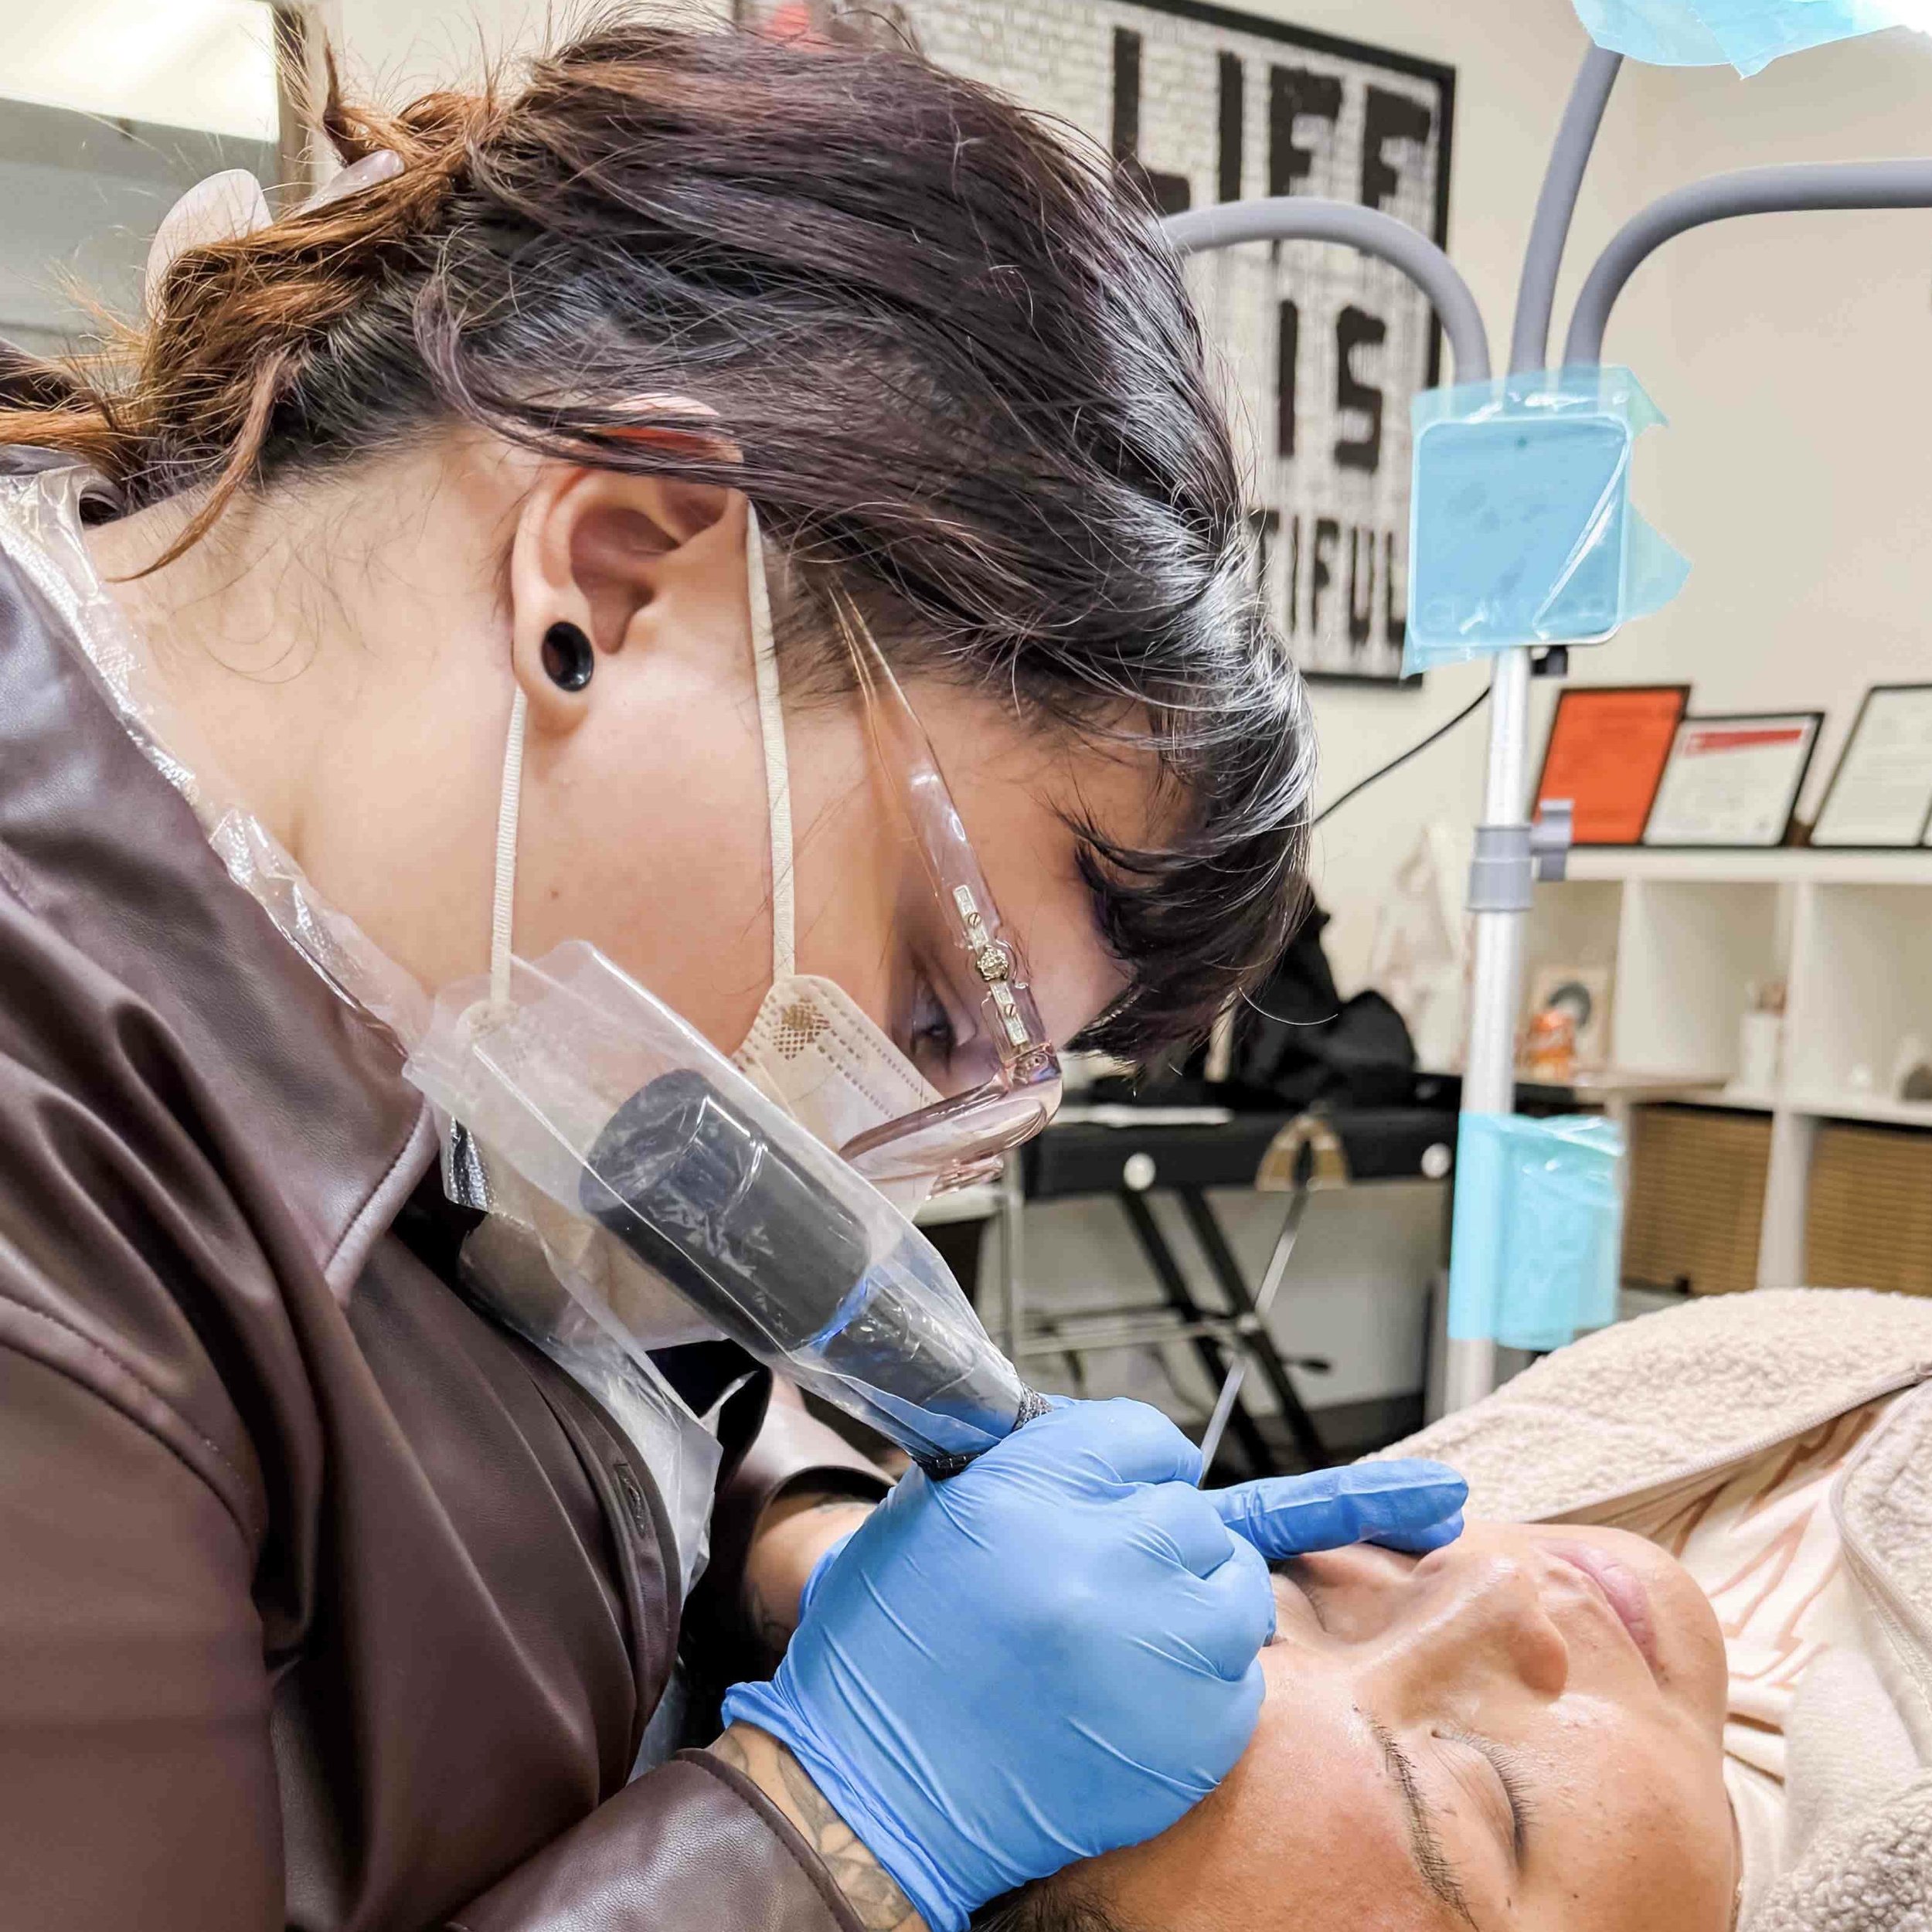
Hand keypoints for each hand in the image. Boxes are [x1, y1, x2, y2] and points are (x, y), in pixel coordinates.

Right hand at [722, 1399, 1462, 1931]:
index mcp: (1034, 1482)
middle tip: (1115, 1599)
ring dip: (1185, 1615)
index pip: (1143, 1437)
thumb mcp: (939, 1518)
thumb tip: (1101, 1456)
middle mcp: (1107, 1544)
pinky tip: (1122, 1710)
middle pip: (1197, 1511)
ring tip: (1104, 1665)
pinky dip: (1195, 1685)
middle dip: (1165, 1545)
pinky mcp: (1191, 1717)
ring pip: (1225, 1587)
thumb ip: (1021, 1473)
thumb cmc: (890, 1650)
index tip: (1135, 1506)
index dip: (1131, 1476)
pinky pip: (1227, 1672)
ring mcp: (1156, 1632)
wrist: (874, 1784)